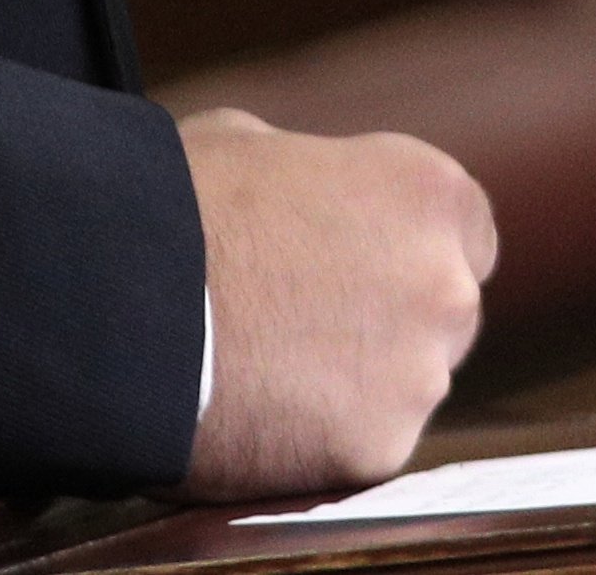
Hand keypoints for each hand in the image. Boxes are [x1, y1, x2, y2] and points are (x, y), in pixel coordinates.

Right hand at [179, 105, 498, 502]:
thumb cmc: (181, 205)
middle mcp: (447, 284)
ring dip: (356, 384)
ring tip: (267, 371)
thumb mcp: (252, 145)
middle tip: (307, 325)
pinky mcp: (376, 450)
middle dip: (391, 321)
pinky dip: (319, 439)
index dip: (411, 250)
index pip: (467, 234)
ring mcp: (419, 374)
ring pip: (406, 387)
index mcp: (429, 193)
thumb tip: (299, 196)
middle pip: (444, 315)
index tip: (366, 266)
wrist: (128, 301)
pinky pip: (360, 446)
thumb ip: (311, 177)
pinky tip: (258, 415)